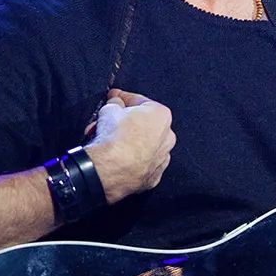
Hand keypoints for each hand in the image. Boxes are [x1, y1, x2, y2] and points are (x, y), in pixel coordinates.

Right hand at [86, 89, 175, 204]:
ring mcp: (161, 159)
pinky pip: (141, 164)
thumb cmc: (114, 138)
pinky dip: (131, 161)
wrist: (111, 168)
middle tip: (109, 121)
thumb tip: (115, 104)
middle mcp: (167, 137)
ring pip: (144, 146)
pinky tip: (117, 158)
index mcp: (161, 115)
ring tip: (109, 141)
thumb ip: (115, 104)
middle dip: (127, 122)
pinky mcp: (153, 177)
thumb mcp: (109, 109)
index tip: (114, 98)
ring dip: (129, 142)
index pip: (140, 101)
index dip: (123, 98)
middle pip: (144, 125)